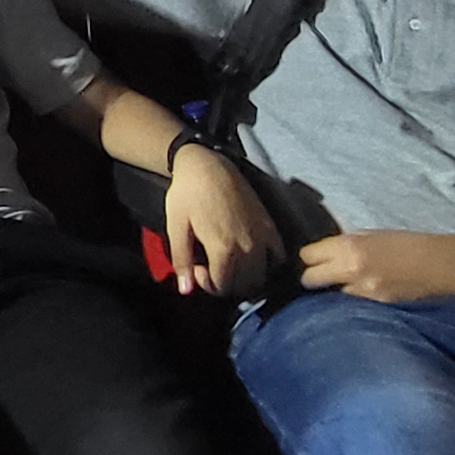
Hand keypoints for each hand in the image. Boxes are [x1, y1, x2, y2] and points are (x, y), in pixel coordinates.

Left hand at [163, 143, 287, 296]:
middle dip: (227, 284)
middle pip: (245, 286)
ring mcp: (262, 235)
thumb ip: (182, 260)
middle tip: (212, 267)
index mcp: (223, 248)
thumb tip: (186, 291)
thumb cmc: (187, 193)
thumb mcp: (175, 226)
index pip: (223, 286)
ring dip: (247, 279)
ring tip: (231, 265)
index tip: (198, 268)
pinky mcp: (269, 224)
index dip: (208, 284)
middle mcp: (248, 246)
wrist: (206, 163)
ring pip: (262, 275)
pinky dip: (270, 264)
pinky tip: (254, 259)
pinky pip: (279, 255)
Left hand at [297, 229, 454, 304]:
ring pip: (330, 296)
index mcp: (349, 246)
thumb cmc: (409, 244)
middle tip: (320, 277)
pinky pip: (351, 305)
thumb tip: (326, 252)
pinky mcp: (375, 308)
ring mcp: (362, 292)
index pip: (308, 256)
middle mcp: (351, 270)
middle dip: (313, 278)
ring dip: (333, 292)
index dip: (309, 258)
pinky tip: (360, 296)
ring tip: (344, 286)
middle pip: (310, 279)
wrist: (441, 264)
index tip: (312, 260)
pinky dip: (351, 301)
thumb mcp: (372, 235)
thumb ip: (346, 245)